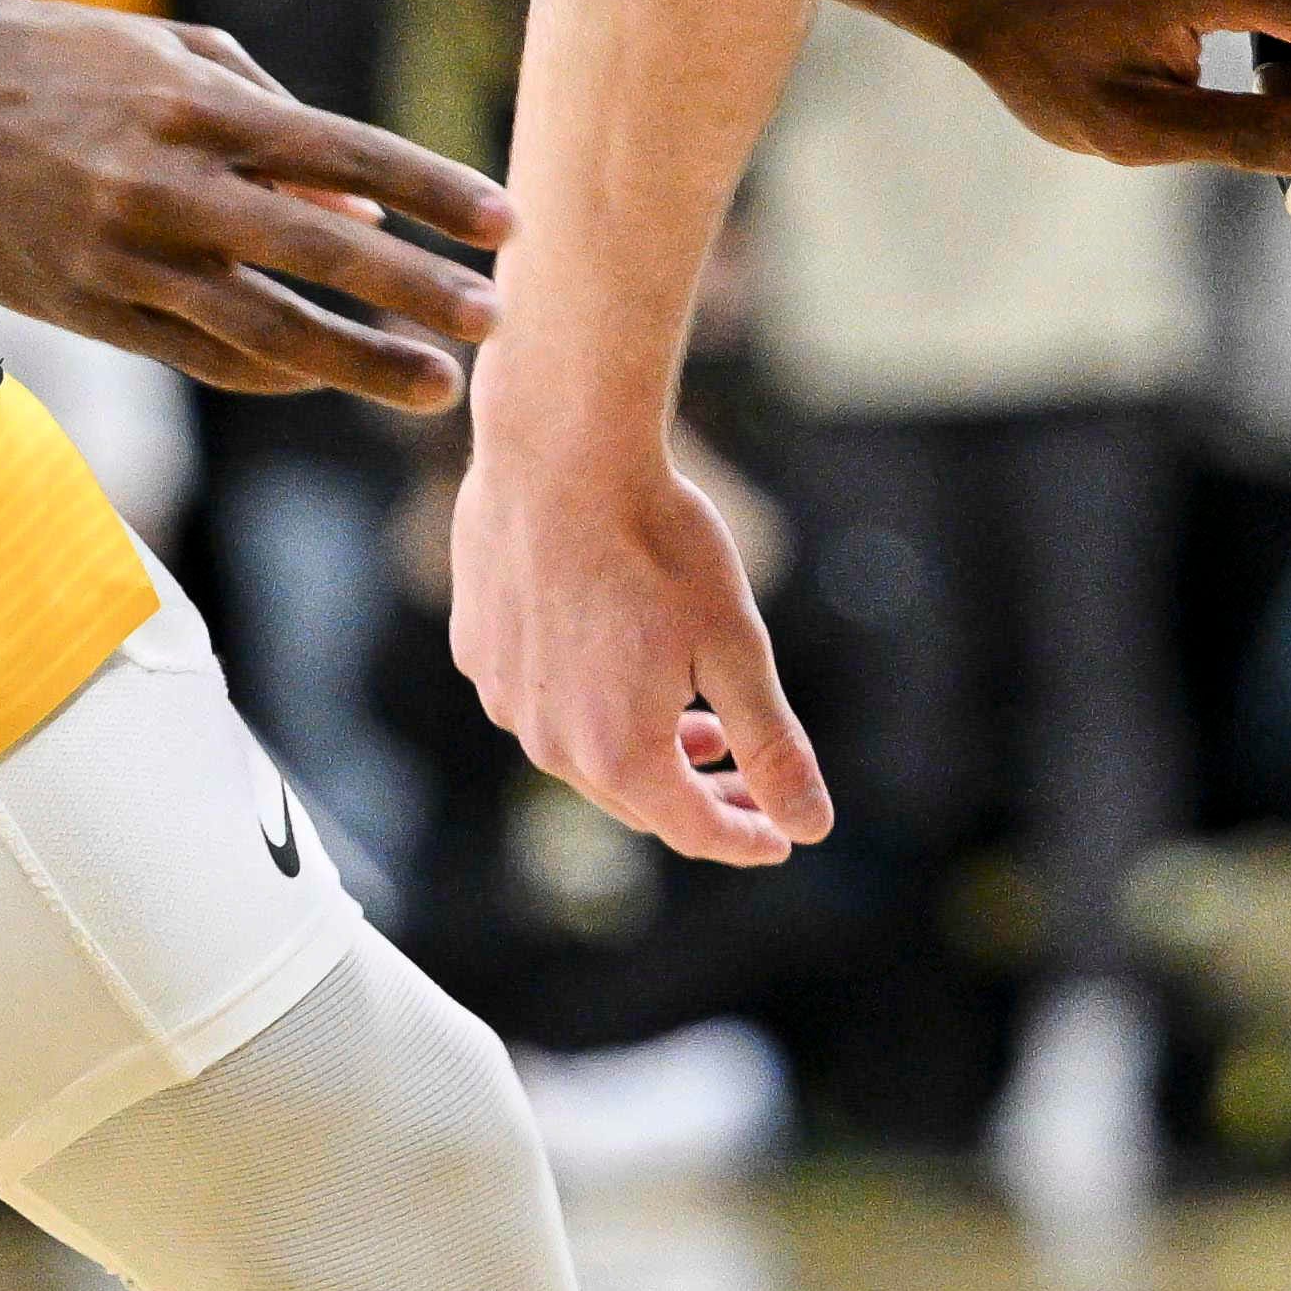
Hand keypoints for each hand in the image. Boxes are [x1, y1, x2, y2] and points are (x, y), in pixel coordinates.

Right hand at [0, 0, 502, 404]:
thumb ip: (274, 126)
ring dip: (359, 359)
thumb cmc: (63, 59)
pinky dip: (273, 370)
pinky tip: (328, 377)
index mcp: (199, 108)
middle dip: (416, 288)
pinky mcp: (86, 307)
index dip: (432, 190)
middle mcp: (168, 184)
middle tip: (497, 319)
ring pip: (264, 326)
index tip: (508, 225)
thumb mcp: (175, 57)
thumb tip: (363, 205)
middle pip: (319, 249)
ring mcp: (123, 254)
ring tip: (435, 385)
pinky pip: (198, 353)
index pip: (346, 152)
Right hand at [451, 398, 828, 863]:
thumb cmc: (660, 543)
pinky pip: (542, 701)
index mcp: (618, 755)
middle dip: (703, 798)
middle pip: (637, 799)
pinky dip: (592, 702)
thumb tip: (812, 826)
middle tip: (754, 784)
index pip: (693, 831)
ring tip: (699, 730)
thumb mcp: (736, 648)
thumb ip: (771, 745)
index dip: (748, 838)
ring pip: (584, 752)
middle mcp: (548, 743)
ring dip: (648, 751)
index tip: (784, 834)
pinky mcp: (478, 650)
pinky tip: (624, 664)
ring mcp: (504, 697)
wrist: (560, 451)